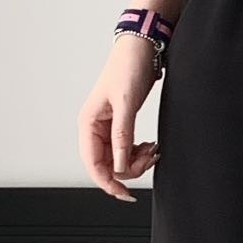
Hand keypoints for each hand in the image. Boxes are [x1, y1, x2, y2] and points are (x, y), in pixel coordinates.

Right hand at [77, 35, 160, 203]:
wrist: (141, 48)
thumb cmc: (128, 68)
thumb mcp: (127, 104)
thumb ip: (121, 136)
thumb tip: (118, 165)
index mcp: (88, 123)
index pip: (93, 164)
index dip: (108, 182)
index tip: (126, 194)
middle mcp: (95, 128)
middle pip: (107, 165)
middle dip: (130, 167)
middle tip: (151, 158)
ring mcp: (107, 127)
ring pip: (118, 158)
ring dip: (137, 160)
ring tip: (153, 149)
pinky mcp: (121, 124)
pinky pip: (126, 149)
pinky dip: (139, 152)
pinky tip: (150, 146)